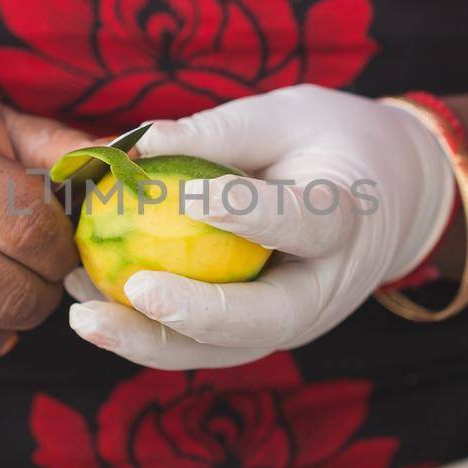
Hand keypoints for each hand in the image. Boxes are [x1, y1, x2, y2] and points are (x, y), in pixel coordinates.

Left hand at [65, 84, 454, 368]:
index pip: (303, 222)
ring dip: (149, 340)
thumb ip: (222, 134)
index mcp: (346, 221)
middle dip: (196, 314)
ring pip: (222, 350)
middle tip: (134, 290)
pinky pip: (199, 344)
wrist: (385, 200)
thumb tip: (141, 140)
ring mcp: (291, 323)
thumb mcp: (287, 117)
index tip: (189, 194)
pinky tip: (87, 305)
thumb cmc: (327, 143)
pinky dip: (144, 331)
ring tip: (82, 315)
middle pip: (264, 319)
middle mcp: (323, 289)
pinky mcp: (257, 334)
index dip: (248, 211)